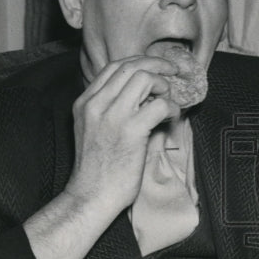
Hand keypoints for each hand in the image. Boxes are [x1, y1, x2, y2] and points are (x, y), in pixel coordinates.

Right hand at [65, 56, 180, 222]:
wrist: (90, 196)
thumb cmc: (97, 171)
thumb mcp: (93, 131)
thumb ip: (110, 111)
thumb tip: (144, 99)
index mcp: (85, 103)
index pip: (114, 68)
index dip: (138, 62)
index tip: (154, 68)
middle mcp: (96, 104)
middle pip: (130, 66)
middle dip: (156, 64)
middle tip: (172, 71)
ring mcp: (113, 116)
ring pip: (144, 78)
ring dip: (163, 84)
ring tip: (169, 97)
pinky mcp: (131, 131)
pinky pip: (159, 104)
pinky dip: (171, 107)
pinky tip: (173, 116)